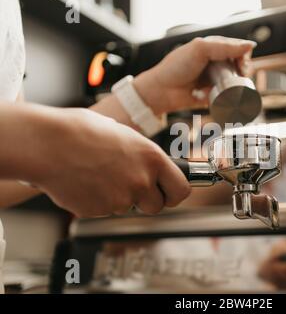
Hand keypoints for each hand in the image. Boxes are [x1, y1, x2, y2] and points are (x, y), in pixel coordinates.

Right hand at [25, 107, 190, 216]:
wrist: (47, 144)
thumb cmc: (82, 131)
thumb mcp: (124, 135)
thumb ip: (142, 155)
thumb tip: (149, 165)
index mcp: (152, 158)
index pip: (181, 189)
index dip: (174, 192)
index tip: (169, 192)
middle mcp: (141, 181)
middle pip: (157, 206)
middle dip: (147, 200)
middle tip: (131, 185)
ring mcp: (120, 199)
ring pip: (128, 207)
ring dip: (119, 197)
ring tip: (100, 175)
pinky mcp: (99, 211)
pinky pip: (105, 210)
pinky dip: (98, 201)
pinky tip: (86, 182)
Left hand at [134, 36, 256, 114]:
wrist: (163, 90)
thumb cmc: (177, 67)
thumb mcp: (201, 49)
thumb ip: (225, 46)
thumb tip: (250, 46)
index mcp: (212, 47)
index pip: (237, 47)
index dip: (243, 54)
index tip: (242, 64)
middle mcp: (215, 62)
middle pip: (239, 64)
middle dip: (243, 70)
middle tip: (241, 75)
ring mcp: (214, 79)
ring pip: (235, 80)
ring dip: (236, 84)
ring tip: (230, 86)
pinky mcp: (212, 95)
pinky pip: (226, 96)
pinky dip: (226, 97)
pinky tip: (221, 95)